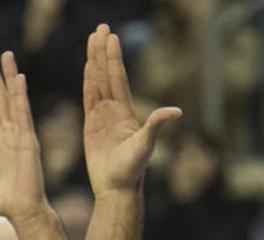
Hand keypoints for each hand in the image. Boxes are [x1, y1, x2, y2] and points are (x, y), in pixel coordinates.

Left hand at [0, 49, 47, 222]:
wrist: (23, 213)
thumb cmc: (9, 199)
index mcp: (1, 140)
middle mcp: (11, 134)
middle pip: (0, 98)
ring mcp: (20, 136)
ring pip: (11, 100)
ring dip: (7, 77)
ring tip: (4, 54)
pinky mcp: (28, 143)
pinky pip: (22, 115)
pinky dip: (19, 97)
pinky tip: (18, 78)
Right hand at [82, 24, 181, 197]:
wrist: (116, 188)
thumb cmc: (132, 170)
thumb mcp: (145, 145)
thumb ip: (156, 124)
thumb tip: (177, 111)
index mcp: (127, 112)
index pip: (118, 78)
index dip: (113, 57)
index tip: (110, 37)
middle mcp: (115, 110)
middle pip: (107, 74)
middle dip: (103, 51)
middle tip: (100, 28)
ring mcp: (102, 117)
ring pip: (96, 82)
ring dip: (94, 62)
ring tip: (91, 40)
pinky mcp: (90, 126)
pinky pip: (87, 98)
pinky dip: (87, 81)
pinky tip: (86, 67)